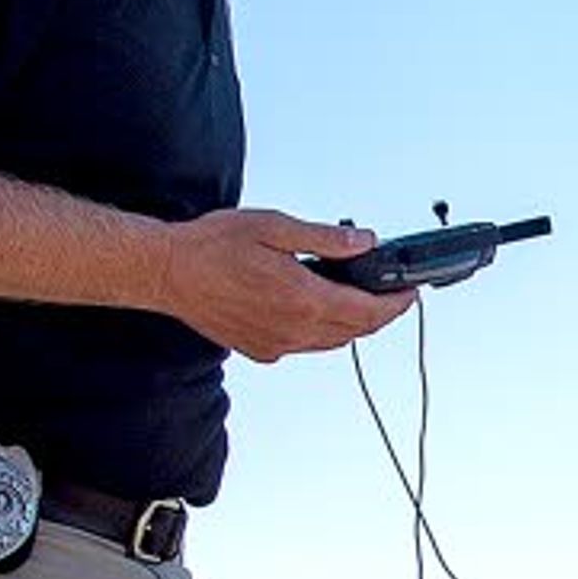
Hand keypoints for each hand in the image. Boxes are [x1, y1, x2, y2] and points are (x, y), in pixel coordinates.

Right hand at [154, 209, 414, 359]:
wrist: (166, 272)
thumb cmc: (211, 247)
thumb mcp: (275, 227)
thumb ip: (325, 239)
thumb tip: (362, 242)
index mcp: (303, 300)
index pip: (368, 312)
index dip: (396, 304)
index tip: (411, 294)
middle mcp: (294, 330)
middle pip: (356, 331)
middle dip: (380, 315)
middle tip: (393, 296)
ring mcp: (277, 345)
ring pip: (333, 342)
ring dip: (352, 325)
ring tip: (359, 299)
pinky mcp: (261, 350)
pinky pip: (306, 346)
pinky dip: (321, 331)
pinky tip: (315, 309)